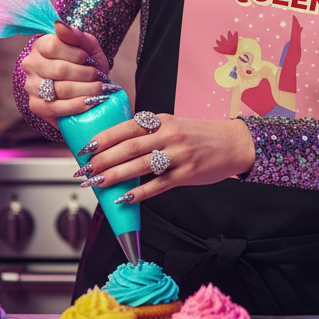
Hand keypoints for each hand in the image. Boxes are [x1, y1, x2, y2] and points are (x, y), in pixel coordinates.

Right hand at [22, 21, 112, 125]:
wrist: (88, 86)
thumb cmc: (87, 63)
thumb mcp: (88, 46)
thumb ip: (76, 35)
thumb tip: (58, 24)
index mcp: (40, 45)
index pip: (53, 46)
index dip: (75, 54)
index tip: (87, 58)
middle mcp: (31, 65)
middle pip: (58, 69)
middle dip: (84, 74)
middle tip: (98, 77)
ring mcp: (31, 86)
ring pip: (59, 89)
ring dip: (85, 90)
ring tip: (99, 89)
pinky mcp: (36, 106)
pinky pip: (55, 108)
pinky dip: (76, 106)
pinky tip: (90, 102)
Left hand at [76, 113, 255, 201]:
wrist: (234, 143)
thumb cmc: (200, 135)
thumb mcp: (174, 125)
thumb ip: (149, 133)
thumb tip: (117, 148)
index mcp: (163, 120)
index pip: (127, 127)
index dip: (104, 138)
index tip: (85, 148)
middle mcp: (169, 135)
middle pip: (129, 147)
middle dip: (102, 160)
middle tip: (84, 170)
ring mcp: (178, 155)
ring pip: (140, 166)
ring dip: (114, 176)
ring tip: (97, 183)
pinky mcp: (187, 174)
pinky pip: (158, 185)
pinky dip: (139, 192)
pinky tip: (124, 198)